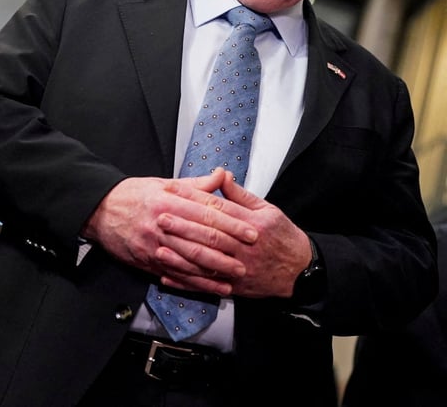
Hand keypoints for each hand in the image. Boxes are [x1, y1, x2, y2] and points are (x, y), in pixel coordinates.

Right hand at [81, 168, 257, 296]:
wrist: (99, 211)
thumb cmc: (132, 195)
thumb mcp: (163, 183)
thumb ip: (195, 185)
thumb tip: (221, 176)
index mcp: (167, 200)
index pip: (206, 213)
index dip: (232, 223)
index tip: (251, 230)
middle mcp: (161, 222)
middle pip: (201, 237)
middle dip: (229, 248)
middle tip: (249, 255)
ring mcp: (153, 244)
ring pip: (190, 259)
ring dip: (215, 269)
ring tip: (236, 274)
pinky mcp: (147, 261)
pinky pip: (176, 274)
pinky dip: (195, 282)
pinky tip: (212, 286)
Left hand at [158, 174, 312, 297]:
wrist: (301, 271)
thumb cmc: (282, 237)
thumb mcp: (267, 210)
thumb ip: (240, 195)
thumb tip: (221, 175)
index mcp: (251, 224)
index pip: (217, 208)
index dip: (193, 199)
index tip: (173, 191)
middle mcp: (243, 246)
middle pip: (209, 235)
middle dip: (183, 226)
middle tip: (161, 218)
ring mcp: (238, 268)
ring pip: (206, 262)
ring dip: (181, 256)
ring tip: (159, 248)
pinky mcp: (235, 286)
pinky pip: (207, 285)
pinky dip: (187, 283)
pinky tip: (168, 277)